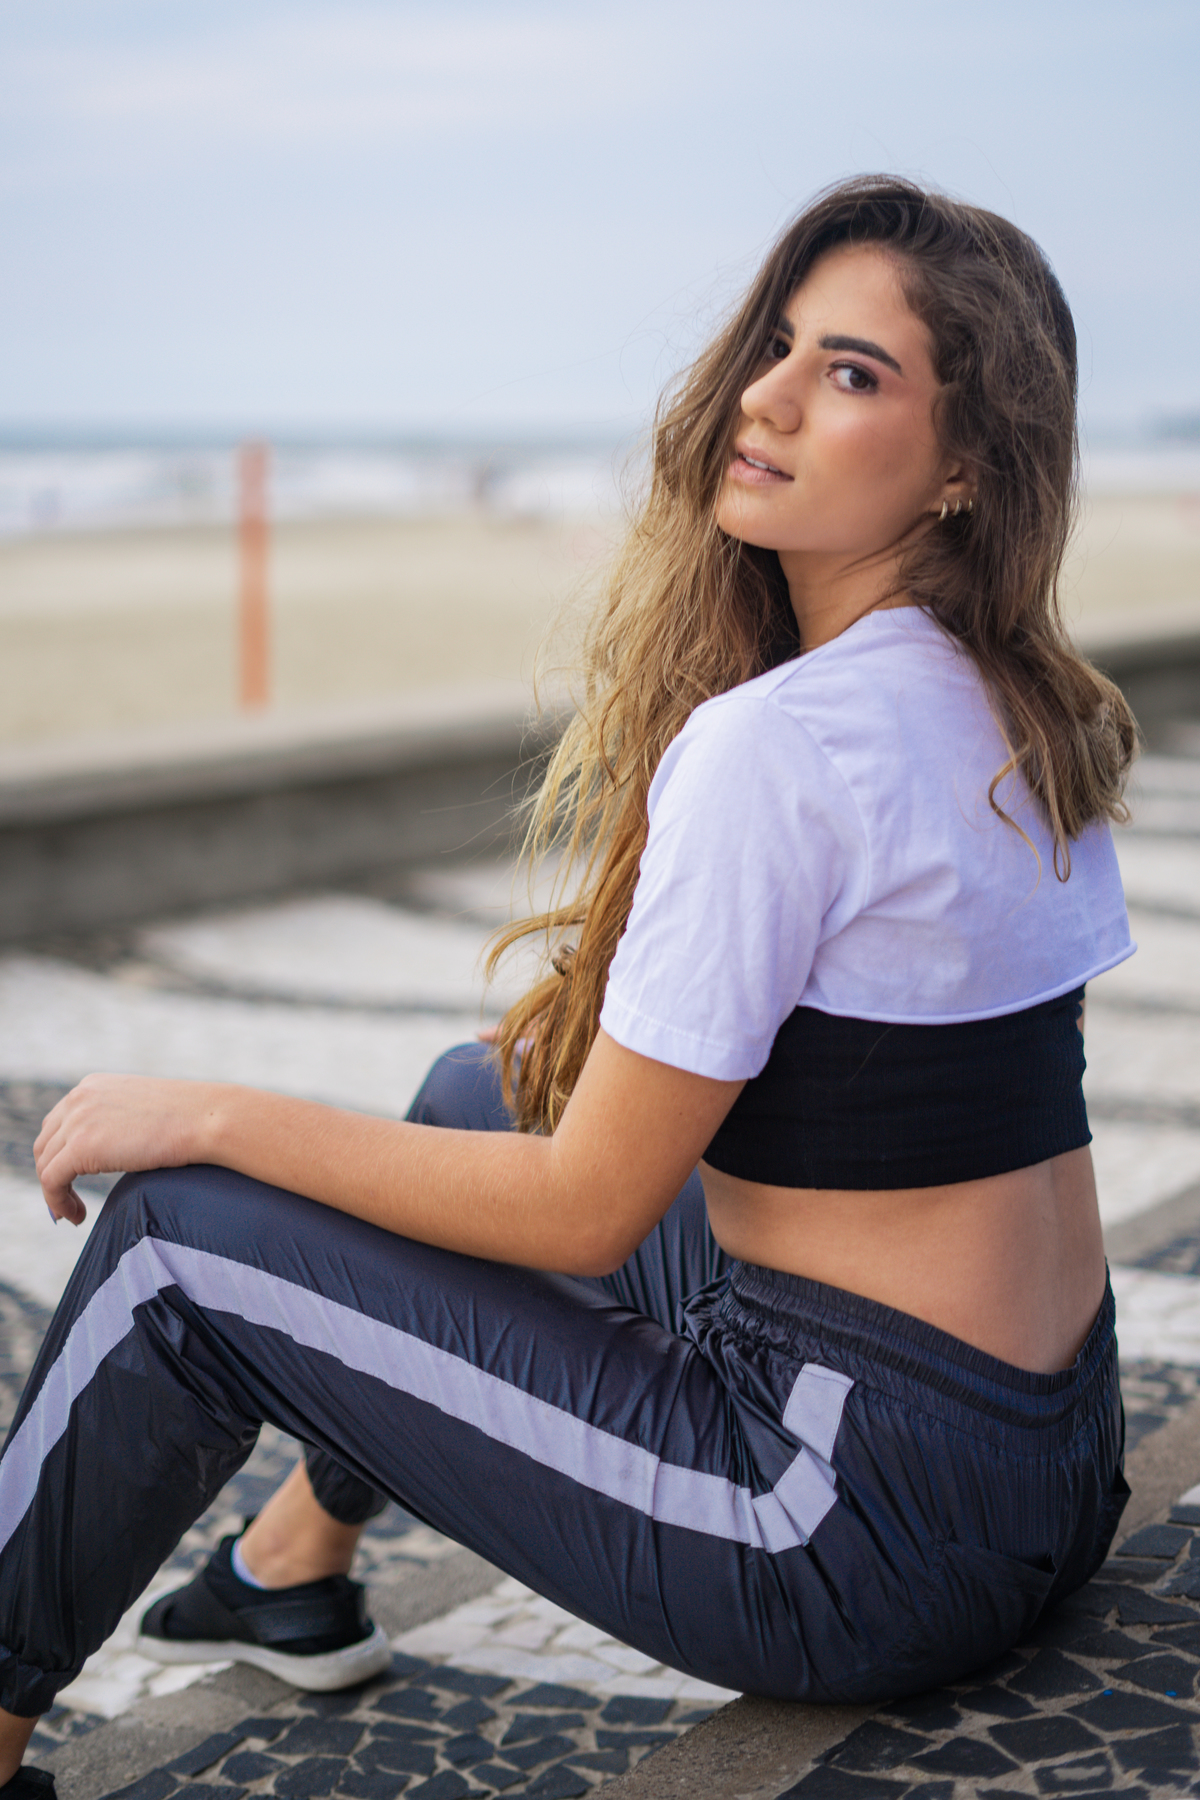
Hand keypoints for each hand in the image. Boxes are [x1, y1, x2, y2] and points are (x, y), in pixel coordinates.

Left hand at [34, 1073, 215, 1225]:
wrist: (206, 1118)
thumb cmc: (190, 1119)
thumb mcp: (142, 1111)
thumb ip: (117, 1123)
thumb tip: (110, 1150)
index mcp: (92, 1086)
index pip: (57, 1124)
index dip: (58, 1156)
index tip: (71, 1181)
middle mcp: (78, 1098)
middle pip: (45, 1144)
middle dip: (52, 1175)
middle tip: (68, 1203)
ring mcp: (77, 1121)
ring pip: (45, 1165)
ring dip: (55, 1194)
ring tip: (75, 1214)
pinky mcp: (80, 1147)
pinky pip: (51, 1182)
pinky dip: (58, 1203)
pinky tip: (78, 1218)